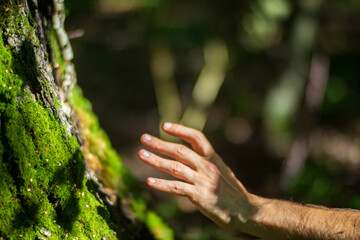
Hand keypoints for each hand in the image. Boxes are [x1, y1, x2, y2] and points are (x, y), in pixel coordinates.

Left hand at [138, 123, 257, 229]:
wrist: (246, 209)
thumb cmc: (231, 190)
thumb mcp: (222, 170)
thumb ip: (205, 161)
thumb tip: (187, 154)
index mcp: (213, 157)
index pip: (196, 137)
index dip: (180, 130)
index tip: (164, 125)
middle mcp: (207, 166)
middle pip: (180, 150)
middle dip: (160, 143)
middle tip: (144, 138)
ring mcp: (203, 180)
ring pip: (174, 167)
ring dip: (156, 160)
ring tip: (141, 154)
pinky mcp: (199, 196)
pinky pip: (176, 187)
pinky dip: (162, 184)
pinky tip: (149, 181)